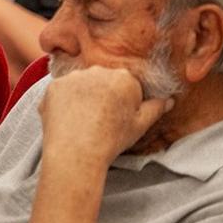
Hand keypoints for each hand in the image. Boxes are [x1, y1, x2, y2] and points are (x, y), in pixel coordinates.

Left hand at [39, 66, 173, 167]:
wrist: (76, 151)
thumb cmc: (112, 140)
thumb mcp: (140, 126)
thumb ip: (155, 109)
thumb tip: (168, 100)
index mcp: (124, 78)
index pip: (126, 84)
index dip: (124, 102)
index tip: (118, 117)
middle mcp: (98, 71)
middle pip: (103, 80)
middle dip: (103, 95)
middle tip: (100, 120)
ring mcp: (73, 77)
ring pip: (82, 84)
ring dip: (83, 97)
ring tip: (83, 120)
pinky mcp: (54, 85)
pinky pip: (62, 91)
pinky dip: (64, 102)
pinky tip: (68, 119)